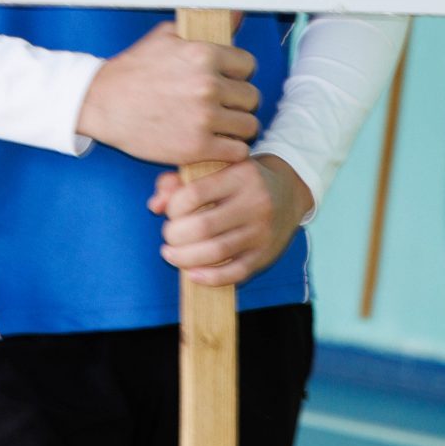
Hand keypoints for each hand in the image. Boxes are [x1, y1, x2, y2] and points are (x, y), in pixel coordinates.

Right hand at [76, 21, 259, 165]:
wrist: (102, 103)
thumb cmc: (133, 70)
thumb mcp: (167, 36)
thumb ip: (203, 26)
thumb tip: (236, 13)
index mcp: (204, 54)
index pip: (248, 65)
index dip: (237, 74)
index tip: (226, 81)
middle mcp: (208, 85)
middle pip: (251, 97)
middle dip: (238, 101)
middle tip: (222, 105)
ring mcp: (204, 118)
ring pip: (248, 125)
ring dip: (237, 126)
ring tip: (220, 125)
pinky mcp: (197, 147)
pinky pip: (237, 150)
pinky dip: (230, 149)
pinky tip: (215, 143)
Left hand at [149, 155, 311, 285]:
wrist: (289, 188)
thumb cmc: (239, 178)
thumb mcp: (214, 168)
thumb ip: (179, 181)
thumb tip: (154, 205)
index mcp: (240, 175)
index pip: (194, 194)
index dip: (173, 208)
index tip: (170, 212)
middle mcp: (255, 202)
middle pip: (203, 226)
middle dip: (176, 236)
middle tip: (169, 236)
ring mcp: (262, 231)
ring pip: (217, 252)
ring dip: (185, 258)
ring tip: (172, 254)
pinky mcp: (265, 255)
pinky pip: (235, 272)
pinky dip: (209, 277)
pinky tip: (191, 273)